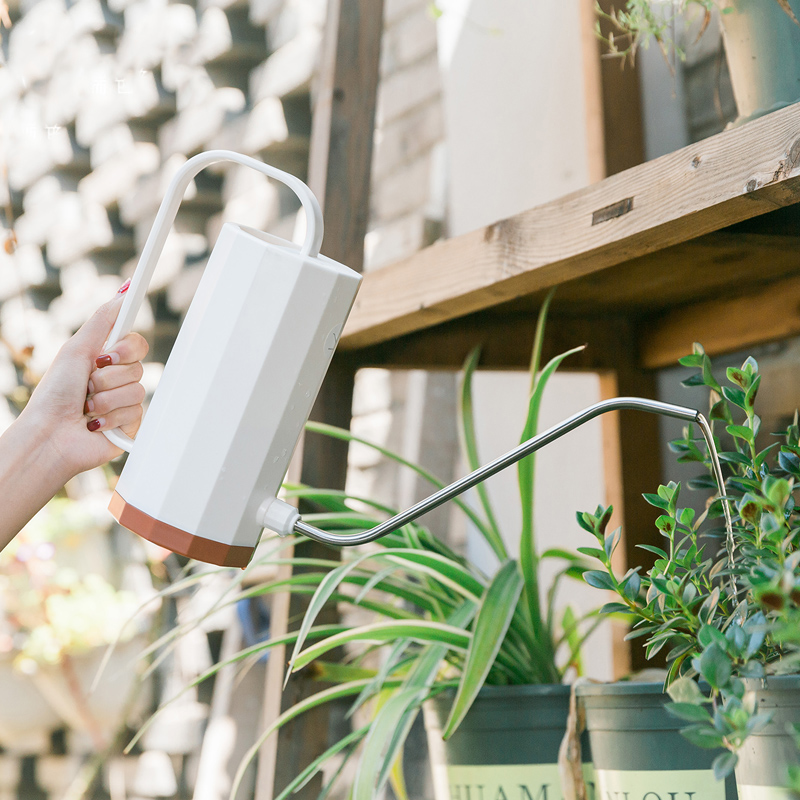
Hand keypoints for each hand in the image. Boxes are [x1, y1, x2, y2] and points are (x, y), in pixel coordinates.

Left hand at [23, 283, 148, 477]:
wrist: (49, 434)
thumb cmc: (55, 394)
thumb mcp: (77, 349)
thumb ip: (104, 320)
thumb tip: (125, 291)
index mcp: (107, 360)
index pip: (136, 343)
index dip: (125, 348)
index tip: (107, 354)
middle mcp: (118, 380)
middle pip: (138, 367)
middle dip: (108, 377)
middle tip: (87, 385)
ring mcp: (126, 403)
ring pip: (137, 390)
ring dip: (105, 399)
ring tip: (86, 407)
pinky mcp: (130, 426)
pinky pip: (136, 413)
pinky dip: (110, 417)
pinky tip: (95, 424)